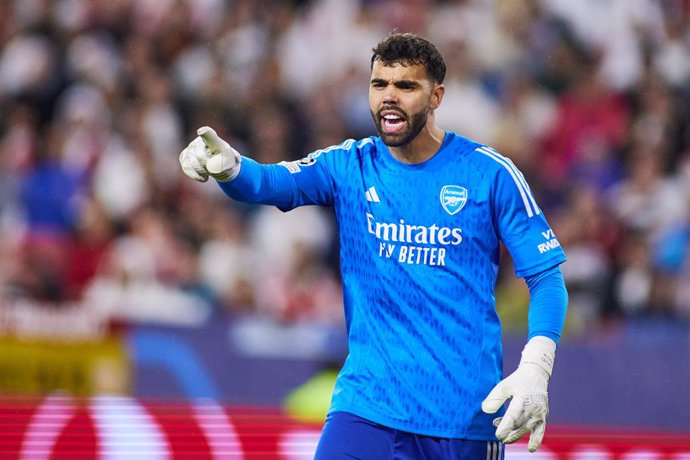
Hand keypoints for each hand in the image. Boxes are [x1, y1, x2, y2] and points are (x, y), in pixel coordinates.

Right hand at [179, 126, 240, 181]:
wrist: (219, 164)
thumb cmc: (227, 159)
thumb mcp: (233, 157)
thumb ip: (235, 157)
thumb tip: (238, 160)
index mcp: (213, 140)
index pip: (208, 134)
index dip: (204, 133)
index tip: (202, 132)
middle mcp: (199, 141)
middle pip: (199, 155)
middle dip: (207, 165)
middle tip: (214, 169)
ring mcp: (190, 148)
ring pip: (192, 163)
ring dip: (202, 171)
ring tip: (209, 173)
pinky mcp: (184, 157)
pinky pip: (186, 167)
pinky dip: (195, 175)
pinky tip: (203, 177)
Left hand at [481, 336, 555, 452]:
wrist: (536, 375)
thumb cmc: (517, 381)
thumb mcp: (504, 385)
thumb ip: (495, 398)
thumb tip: (485, 410)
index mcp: (522, 398)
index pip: (513, 415)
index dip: (505, 426)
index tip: (498, 435)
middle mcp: (532, 407)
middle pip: (519, 424)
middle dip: (508, 432)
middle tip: (499, 437)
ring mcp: (539, 412)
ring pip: (526, 428)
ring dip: (516, 435)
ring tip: (505, 439)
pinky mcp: (543, 416)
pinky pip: (540, 430)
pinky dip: (536, 440)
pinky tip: (531, 449)